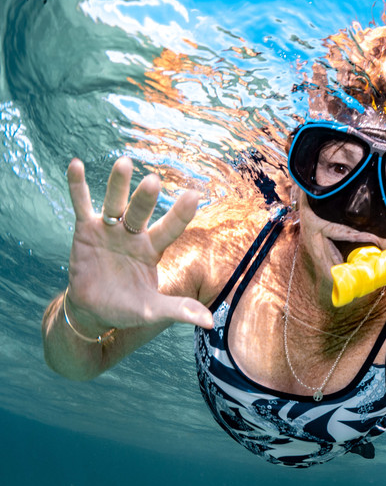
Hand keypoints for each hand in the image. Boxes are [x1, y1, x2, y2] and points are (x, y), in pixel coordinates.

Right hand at [64, 157, 212, 332]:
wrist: (94, 310)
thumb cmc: (128, 308)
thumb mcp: (152, 311)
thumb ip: (179, 310)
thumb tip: (209, 322)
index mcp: (153, 249)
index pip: (170, 228)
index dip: (180, 214)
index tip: (195, 195)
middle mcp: (134, 234)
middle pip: (141, 212)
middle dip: (146, 198)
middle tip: (153, 181)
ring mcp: (110, 228)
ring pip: (115, 202)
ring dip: (118, 184)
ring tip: (124, 162)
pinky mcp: (85, 229)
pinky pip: (82, 204)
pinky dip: (78, 185)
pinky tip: (75, 164)